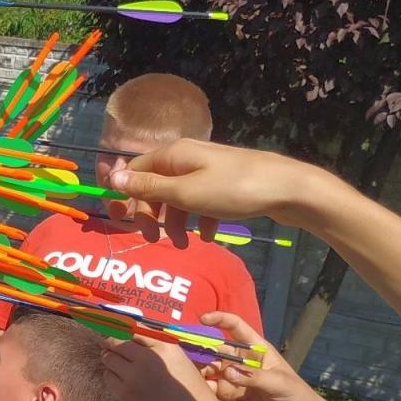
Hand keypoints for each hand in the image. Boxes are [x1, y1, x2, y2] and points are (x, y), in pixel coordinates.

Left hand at [101, 336, 233, 400]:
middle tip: (110, 347)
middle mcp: (147, 357)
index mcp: (165, 345)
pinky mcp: (126, 394)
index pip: (133, 328)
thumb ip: (158, 346)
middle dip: (111, 344)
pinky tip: (120, 379)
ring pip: (108, 359)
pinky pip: (109, 377)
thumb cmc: (192, 391)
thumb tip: (133, 333)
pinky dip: (111, 375)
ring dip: (109, 359)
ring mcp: (134, 376)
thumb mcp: (180, 359)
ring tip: (116, 364)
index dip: (121, 329)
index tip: (116, 330)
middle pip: (115, 341)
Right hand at [109, 140, 326, 243]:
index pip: (135, 171)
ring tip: (186, 245)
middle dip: (152, 214)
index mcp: (173, 155)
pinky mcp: (226, 184)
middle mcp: (187, 158)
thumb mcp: (185, 193)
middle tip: (153, 239)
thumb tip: (112, 177)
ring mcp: (208, 170)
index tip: (123, 221)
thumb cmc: (233, 189)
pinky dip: (201, 219)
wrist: (288, 188)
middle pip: (156, 186)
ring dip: (177, 222)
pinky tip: (211, 236)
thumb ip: (149, 188)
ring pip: (179, 197)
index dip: (125, 195)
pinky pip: (202, 202)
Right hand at [197, 313, 324, 400]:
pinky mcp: (229, 394)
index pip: (235, 327)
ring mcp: (234, 377)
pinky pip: (211, 388)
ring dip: (199, 370)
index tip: (202, 319)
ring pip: (210, 368)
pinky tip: (198, 391)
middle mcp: (241, 360)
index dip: (219, 319)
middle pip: (216, 349)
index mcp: (256, 349)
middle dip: (201, 348)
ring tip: (189, 375)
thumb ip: (252, 377)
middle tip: (185, 354)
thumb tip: (227, 372)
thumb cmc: (295, 394)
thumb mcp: (278, 383)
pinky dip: (202, 388)